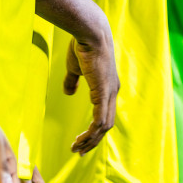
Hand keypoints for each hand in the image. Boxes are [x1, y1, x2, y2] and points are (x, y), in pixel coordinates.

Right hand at [62, 31, 117, 153]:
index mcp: (108, 85)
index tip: (81, 140)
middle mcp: (113, 91)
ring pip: (103, 126)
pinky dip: (91, 133)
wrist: (90, 32)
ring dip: (90, 140)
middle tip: (78, 151)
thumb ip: (73, 81)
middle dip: (92, 140)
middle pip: (106, 124)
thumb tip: (69, 93)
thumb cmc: (82, 46)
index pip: (105, 113)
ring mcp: (110, 92)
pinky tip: (80, 139)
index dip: (94, 129)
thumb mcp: (76, 68)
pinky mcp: (104, 92)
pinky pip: (99, 120)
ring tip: (76, 148)